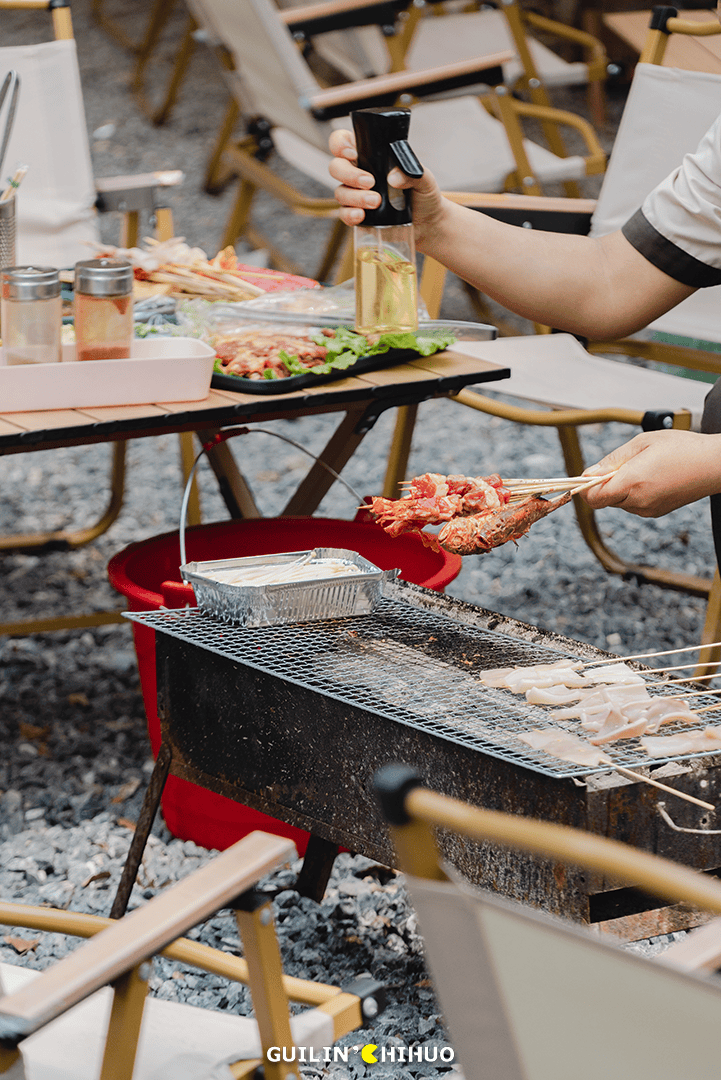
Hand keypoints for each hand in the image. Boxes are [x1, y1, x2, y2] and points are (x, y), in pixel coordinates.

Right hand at [328, 129, 445, 248]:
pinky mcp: (358, 215)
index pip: (344, 141)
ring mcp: (356, 195)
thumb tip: (393, 177)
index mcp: (371, 155)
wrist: (428, 224)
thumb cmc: (423, 195)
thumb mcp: (425, 179)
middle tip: (370, 182)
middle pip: (336, 166)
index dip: (340, 143)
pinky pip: (344, 213)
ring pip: (340, 191)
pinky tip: (361, 216)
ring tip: (376, 202)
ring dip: (355, 196)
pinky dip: (350, 214)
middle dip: (349, 174)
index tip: (352, 153)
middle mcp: (359, 173)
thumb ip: (412, 172)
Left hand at [580, 430, 720, 516]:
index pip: (593, 497)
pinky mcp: (655, 512)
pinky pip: (632, 504)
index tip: (587, 475)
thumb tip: (588, 473)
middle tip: (623, 463)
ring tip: (643, 467)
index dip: (585, 487)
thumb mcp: (642, 443)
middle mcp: (638, 501)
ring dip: (620, 486)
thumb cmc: (682, 448)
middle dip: (605, 483)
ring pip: (618, 501)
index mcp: (632, 482)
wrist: (714, 464)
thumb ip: (611, 460)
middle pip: (604, 499)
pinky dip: (633, 492)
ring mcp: (647, 510)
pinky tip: (651, 477)